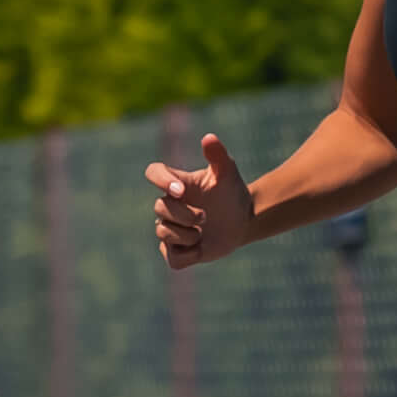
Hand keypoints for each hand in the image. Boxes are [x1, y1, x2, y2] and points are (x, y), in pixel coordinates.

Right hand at [144, 133, 255, 267]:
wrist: (243, 220)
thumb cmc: (232, 192)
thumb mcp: (228, 173)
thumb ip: (218, 155)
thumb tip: (209, 138)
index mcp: (177, 183)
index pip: (154, 172)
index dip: (160, 180)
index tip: (181, 190)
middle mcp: (169, 205)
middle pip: (159, 208)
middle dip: (184, 215)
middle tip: (206, 216)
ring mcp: (171, 229)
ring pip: (163, 233)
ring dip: (186, 235)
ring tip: (203, 233)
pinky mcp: (177, 251)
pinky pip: (173, 258)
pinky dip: (187, 255)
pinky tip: (201, 248)